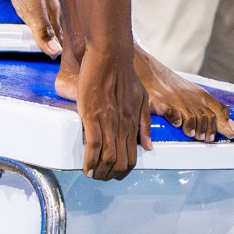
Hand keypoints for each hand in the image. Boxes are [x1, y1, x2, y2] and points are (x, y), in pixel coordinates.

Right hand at [77, 44, 151, 179]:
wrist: (110, 55)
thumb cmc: (124, 74)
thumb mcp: (141, 99)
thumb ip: (145, 123)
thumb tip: (148, 147)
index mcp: (133, 123)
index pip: (132, 157)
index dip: (124, 171)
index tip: (114, 174)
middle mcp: (122, 126)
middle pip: (120, 162)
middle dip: (110, 175)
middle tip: (101, 177)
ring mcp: (107, 122)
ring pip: (106, 157)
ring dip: (99, 171)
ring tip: (92, 175)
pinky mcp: (92, 116)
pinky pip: (93, 145)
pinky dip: (89, 160)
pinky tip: (85, 167)